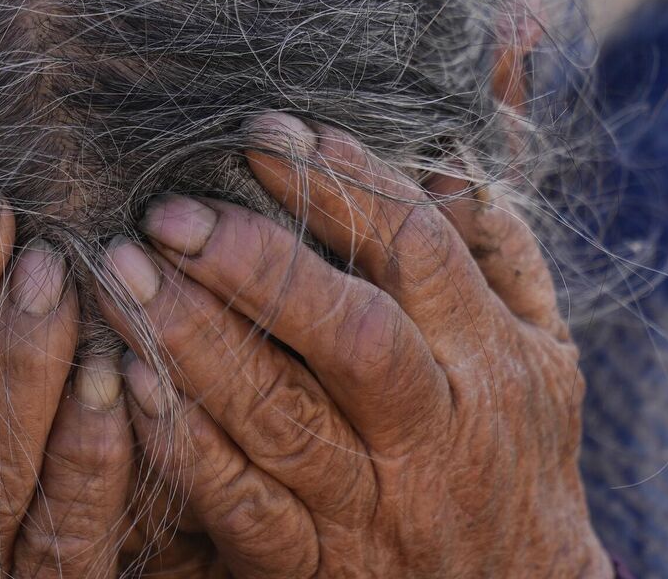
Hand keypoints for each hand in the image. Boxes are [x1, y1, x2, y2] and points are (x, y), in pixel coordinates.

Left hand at [99, 113, 610, 577]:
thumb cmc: (515, 455)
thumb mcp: (542, 350)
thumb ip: (499, 247)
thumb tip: (449, 148)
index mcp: (491, 361)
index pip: (419, 254)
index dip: (342, 185)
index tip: (267, 133)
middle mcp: (436, 431)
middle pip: (351, 335)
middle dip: (259, 264)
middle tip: (171, 210)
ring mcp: (374, 507)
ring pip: (282, 417)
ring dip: (196, 342)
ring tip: (125, 274)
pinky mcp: (316, 569)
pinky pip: (240, 505)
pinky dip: (182, 444)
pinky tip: (127, 381)